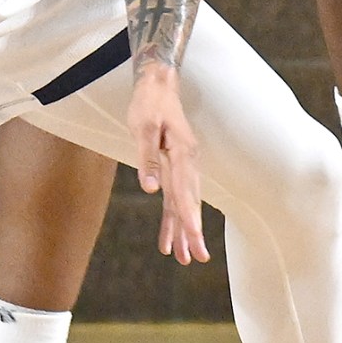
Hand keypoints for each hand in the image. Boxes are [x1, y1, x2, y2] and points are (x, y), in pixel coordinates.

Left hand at [130, 61, 207, 263]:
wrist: (158, 84)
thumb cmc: (149, 104)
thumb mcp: (144, 128)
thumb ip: (148, 159)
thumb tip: (149, 189)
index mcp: (182, 152)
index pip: (185, 191)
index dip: (189, 217)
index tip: (194, 239)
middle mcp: (187, 161)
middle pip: (190, 201)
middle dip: (192, 231)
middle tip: (197, 257)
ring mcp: (182, 165)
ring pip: (183, 203)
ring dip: (183, 230)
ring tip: (185, 258)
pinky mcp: (173, 166)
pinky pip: (174, 197)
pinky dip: (172, 218)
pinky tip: (168, 239)